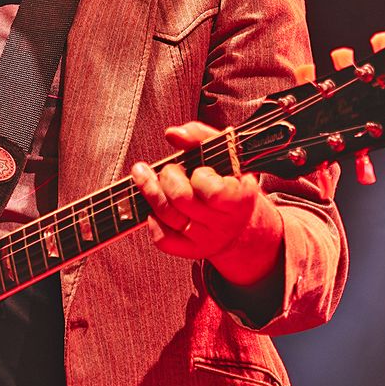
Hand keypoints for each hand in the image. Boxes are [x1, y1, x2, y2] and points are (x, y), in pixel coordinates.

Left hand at [132, 121, 283, 285]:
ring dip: (150, 191)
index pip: (212, 192)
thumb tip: (172, 134)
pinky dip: (153, 220)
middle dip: (168, 177)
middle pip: (181, 200)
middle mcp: (224, 224)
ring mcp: (207, 241)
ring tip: (144, 176)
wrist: (240, 221)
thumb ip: (200, 137)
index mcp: (239, 199)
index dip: (200, 177)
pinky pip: (162, 239)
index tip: (199, 170)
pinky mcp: (191, 251)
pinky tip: (156, 206)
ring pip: (167, 217)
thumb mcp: (225, 154)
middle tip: (169, 169)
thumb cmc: (228, 180)